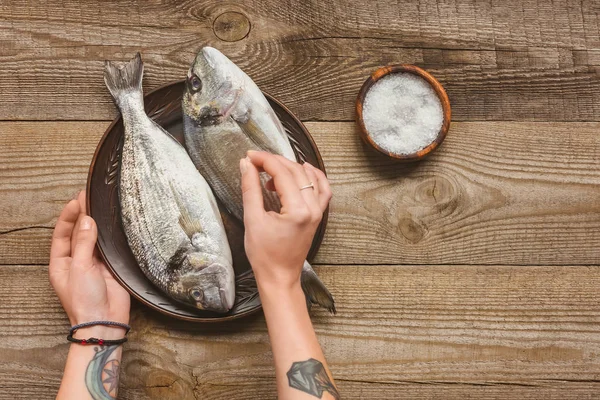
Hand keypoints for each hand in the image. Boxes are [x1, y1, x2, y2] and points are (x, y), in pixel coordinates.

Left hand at [49, 191, 129, 336]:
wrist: (105, 320)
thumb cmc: (84, 300)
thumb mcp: (80, 267)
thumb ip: (84, 242)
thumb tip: (86, 220)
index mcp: (61, 262)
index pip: (62, 233)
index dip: (68, 216)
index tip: (77, 200)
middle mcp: (76, 261)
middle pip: (78, 233)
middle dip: (82, 215)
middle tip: (89, 197)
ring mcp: (94, 263)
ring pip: (94, 238)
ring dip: (96, 223)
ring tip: (100, 206)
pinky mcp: (110, 267)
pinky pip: (109, 247)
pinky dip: (109, 235)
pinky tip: (112, 224)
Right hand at [240, 151, 331, 288]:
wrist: (279, 277)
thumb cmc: (265, 255)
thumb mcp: (253, 220)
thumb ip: (251, 189)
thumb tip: (247, 165)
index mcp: (297, 211)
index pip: (282, 174)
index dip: (265, 160)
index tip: (249, 156)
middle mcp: (312, 209)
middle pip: (296, 172)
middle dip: (274, 162)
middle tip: (255, 160)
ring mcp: (318, 212)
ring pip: (309, 177)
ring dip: (290, 167)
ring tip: (271, 168)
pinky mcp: (318, 215)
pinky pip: (322, 189)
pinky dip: (313, 176)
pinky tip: (302, 170)